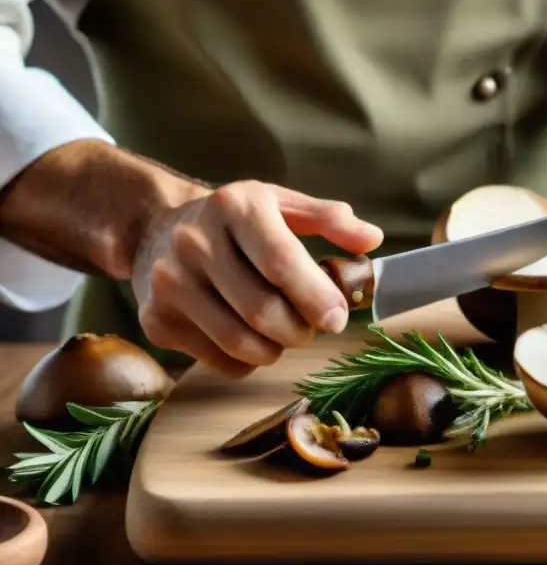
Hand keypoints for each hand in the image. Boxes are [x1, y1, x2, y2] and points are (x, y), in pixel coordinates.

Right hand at [132, 180, 383, 376]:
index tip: (338, 317)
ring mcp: (169, 284)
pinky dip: (248, 361)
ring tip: (285, 333)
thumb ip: (328, 219)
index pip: (280, 261)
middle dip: (301, 329)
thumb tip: (372, 239)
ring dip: (277, 349)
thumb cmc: (234, 221)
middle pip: (262, 310)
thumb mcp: (280, 203)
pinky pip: (219, 361)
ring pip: (240, 342)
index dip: (316, 296)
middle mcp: (195, 242)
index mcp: (234, 207)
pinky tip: (253, 339)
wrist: (156, 228)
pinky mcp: (156, 321)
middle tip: (314, 327)